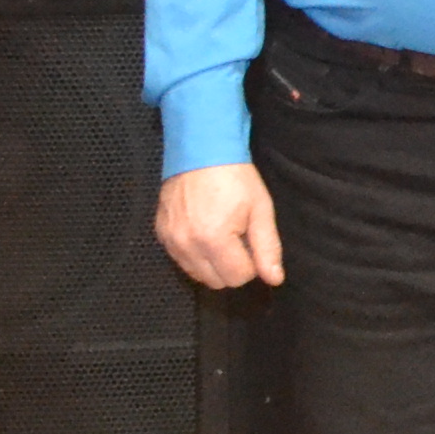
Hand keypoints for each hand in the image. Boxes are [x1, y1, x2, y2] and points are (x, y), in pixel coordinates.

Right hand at [155, 164, 282, 289]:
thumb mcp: (260, 209)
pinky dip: (195, 255)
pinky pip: (181, 261)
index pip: (238, 277)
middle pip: (216, 282)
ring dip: (213, 264)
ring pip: (197, 275)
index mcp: (214, 240)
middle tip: (237, 238)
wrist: (200, 151)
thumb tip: (274, 279)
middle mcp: (187, 246)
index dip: (252, 263)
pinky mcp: (160, 235)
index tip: (251, 240)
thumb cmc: (235, 178)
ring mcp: (170, 241)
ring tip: (221, 234)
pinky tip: (204, 232)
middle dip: (232, 267)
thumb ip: (267, 247)